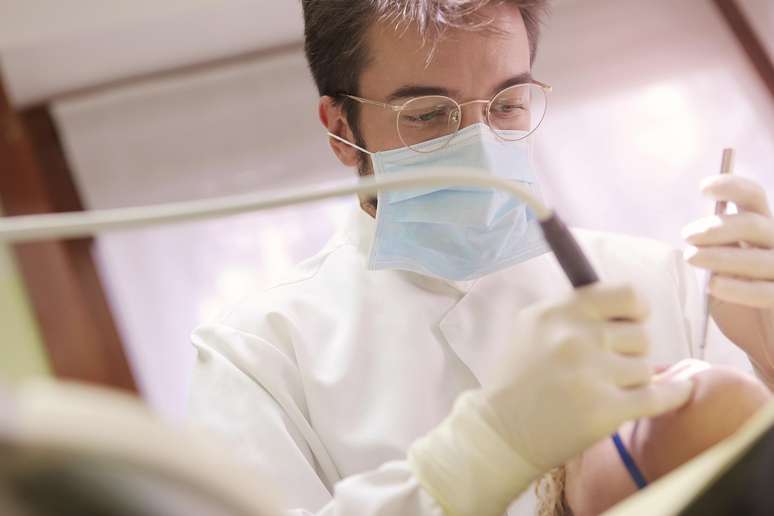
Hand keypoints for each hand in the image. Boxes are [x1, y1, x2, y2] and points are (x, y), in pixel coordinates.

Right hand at [408, 283, 692, 515]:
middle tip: (604, 367)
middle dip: (628, 352)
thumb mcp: (532, 326)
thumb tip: (627, 304)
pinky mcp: (607, 409)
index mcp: (560, 312)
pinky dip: (674, 394)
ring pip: (646, 368)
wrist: (501, 430)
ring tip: (601, 390)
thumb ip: (573, 310)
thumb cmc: (518, 377)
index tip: (633, 320)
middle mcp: (577, 337)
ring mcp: (593, 374)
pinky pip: (659, 396)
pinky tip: (682, 390)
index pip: (626, 295)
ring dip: (631, 380)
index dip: (636, 309)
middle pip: (640, 335)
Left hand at [682, 175, 773, 379]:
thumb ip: (713, 250)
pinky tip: (715, 286)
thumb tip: (695, 233)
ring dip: (721, 255)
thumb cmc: (738, 303)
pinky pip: (767, 291)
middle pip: (753, 224)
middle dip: (717, 227)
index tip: (704, 188)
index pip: (753, 197)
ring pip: (759, 257)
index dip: (732, 186)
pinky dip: (739, 288)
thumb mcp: (720, 272)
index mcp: (761, 231)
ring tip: (692, 259)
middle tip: (688, 236)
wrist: (761, 343)